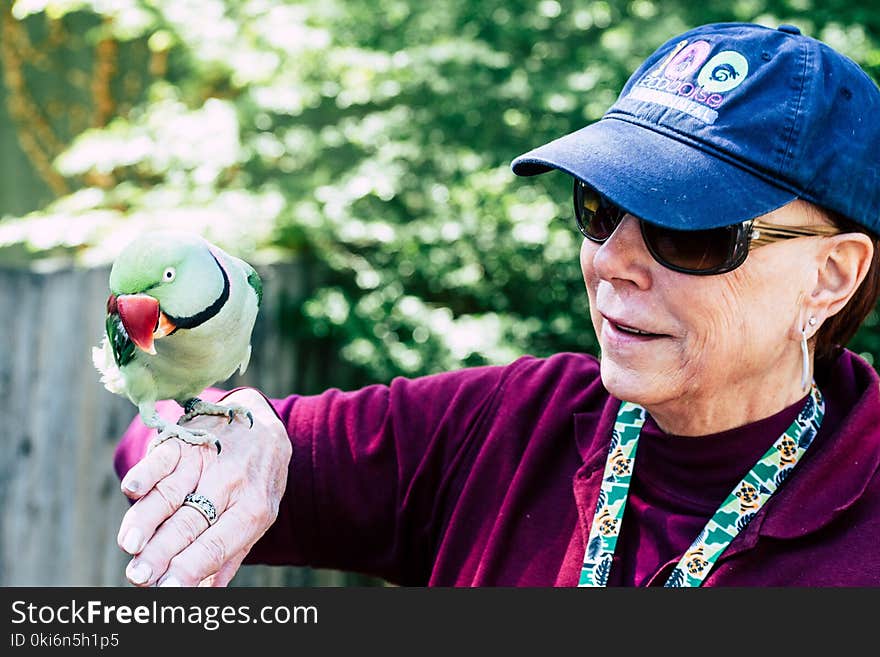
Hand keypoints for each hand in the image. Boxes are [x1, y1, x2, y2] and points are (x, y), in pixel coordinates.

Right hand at [116, 388, 291, 586]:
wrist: (263, 425)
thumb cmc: (257, 481)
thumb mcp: (258, 517)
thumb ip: (229, 555)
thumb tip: (203, 594)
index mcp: (253, 509)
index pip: (218, 544)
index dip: (190, 567)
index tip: (166, 589)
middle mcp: (230, 484)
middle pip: (190, 522)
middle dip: (161, 552)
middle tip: (138, 576)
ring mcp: (206, 460)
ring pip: (171, 492)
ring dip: (147, 519)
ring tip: (129, 545)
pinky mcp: (184, 441)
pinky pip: (163, 457)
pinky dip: (147, 472)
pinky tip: (133, 490)